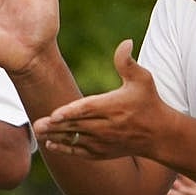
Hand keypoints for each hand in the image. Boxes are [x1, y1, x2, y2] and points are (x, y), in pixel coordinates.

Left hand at [33, 40, 176, 159]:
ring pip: (76, 139)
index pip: (89, 109)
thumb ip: (127, 62)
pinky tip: (51, 144)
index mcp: (114, 106)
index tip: (55, 114)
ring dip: (56, 136)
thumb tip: (125, 42)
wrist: (159, 133)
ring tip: (38, 131)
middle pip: (77, 125)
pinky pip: (80, 152)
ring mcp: (104, 141)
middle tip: (36, 124)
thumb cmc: (149, 102)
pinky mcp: (102, 152)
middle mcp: (108, 126)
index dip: (71, 112)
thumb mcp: (143, 79)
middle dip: (56, 126)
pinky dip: (65, 149)